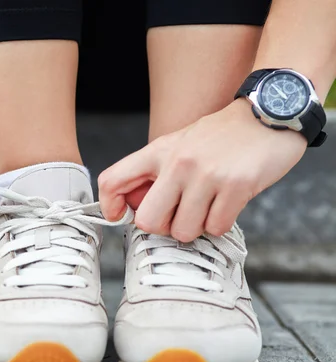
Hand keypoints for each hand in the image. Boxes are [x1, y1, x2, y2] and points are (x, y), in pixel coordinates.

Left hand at [98, 99, 306, 241]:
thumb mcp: (179, 145)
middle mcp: (178, 163)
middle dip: (163, 227)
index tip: (120, 215)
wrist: (269, 112)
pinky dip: (221, 223)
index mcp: (158, 152)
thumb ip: (154, 173)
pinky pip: (216, 228)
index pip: (112, 180)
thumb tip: (133, 207)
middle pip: (148, 221)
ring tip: (208, 205)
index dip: (110, 206)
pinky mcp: (236, 186)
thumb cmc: (221, 136)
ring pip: (184, 231)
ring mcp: (207, 175)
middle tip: (179, 215)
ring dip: (197, 227)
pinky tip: (227, 203)